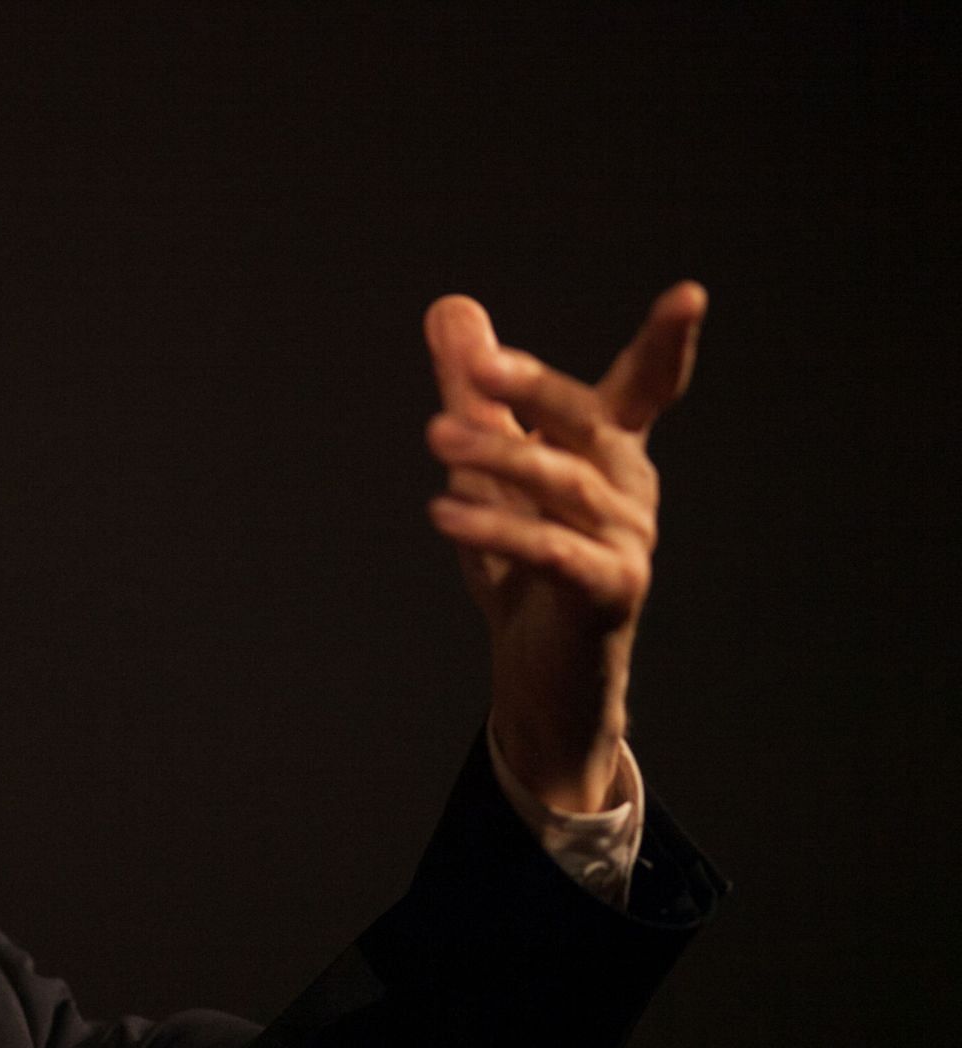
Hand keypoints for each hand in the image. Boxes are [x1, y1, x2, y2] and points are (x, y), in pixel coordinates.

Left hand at [423, 283, 705, 811]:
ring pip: (564, 484)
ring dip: (497, 456)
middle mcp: (630, 488)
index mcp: (611, 450)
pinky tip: (443, 511)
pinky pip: (552, 550)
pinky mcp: (607, 592)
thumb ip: (473, 389)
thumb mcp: (487, 466)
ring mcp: (626, 542)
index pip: (645, 386)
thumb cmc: (522, 561)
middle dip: (537, 389)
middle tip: (476, 366)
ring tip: (435, 435)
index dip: (668, 343)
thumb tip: (451, 306)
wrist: (542, 672)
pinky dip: (497, 527)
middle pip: (590, 422)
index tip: (691, 295)